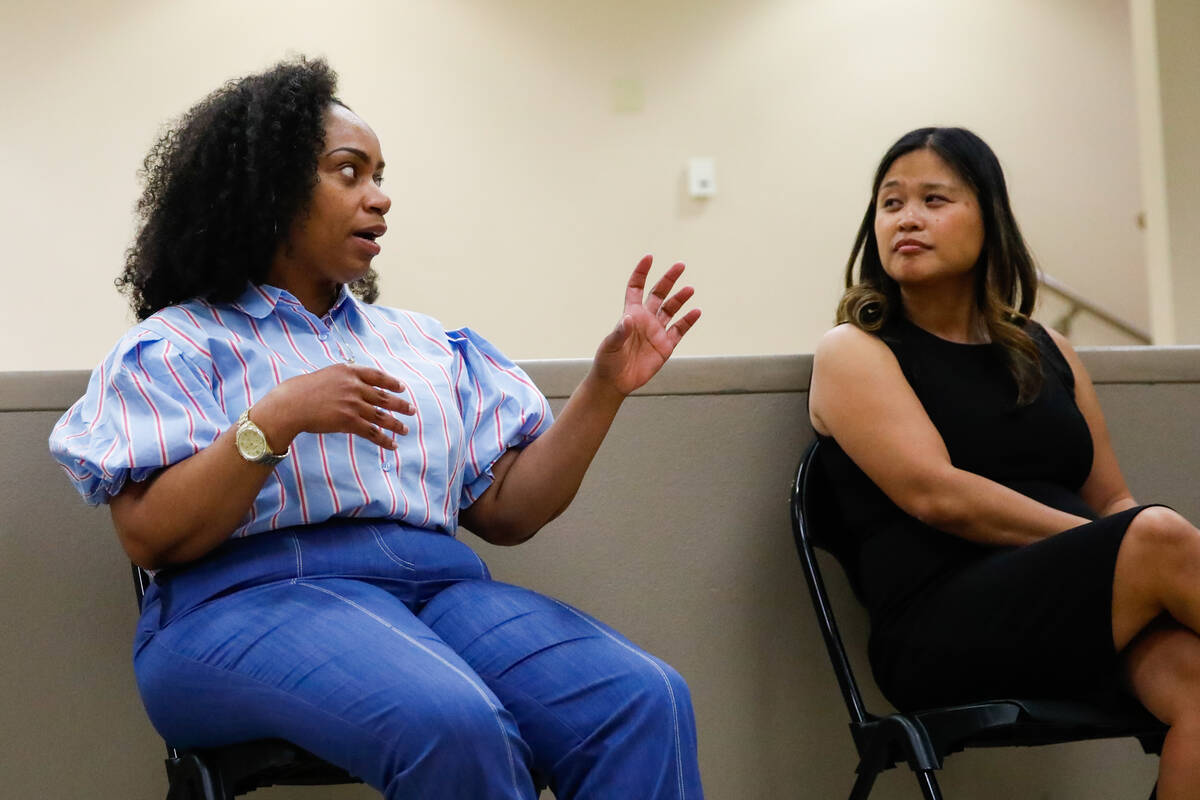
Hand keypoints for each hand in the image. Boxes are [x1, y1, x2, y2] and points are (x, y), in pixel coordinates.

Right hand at [250, 364, 414, 450]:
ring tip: (405, 430)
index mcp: (348, 371)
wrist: (290, 404)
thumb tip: (357, 386)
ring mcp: (353, 404)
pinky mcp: (349, 421)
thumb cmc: (302, 391)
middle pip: (384, 397)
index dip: (391, 382)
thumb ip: (344, 379)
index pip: (377, 375)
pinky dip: (384, 440)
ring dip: (396, 424)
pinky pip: (372, 432)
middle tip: (412, 410)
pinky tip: (393, 445)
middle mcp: (354, 386)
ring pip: (381, 416)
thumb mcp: (326, 375)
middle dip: (400, 404)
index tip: (402, 388)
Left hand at [591, 255, 700, 395]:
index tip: (649, 258)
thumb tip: (628, 319)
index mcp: (631, 314)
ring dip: (681, 299)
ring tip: (690, 289)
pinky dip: (688, 321)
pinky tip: (695, 312)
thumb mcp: (610, 345)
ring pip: (672, 309)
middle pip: (659, 294)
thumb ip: (620, 332)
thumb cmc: (608, 361)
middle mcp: (646, 319)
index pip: (636, 287)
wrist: (616, 382)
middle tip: (680, 266)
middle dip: (669, 279)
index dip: (642, 272)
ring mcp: (657, 332)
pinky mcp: (666, 346)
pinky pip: (680, 330)